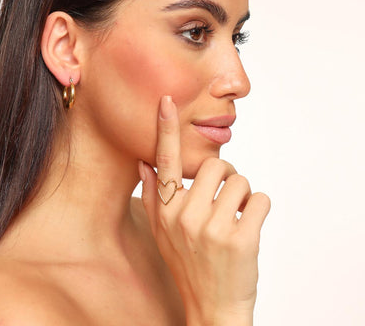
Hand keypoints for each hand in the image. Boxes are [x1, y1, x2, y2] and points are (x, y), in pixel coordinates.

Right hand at [138, 96, 270, 325]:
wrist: (213, 308)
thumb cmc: (188, 265)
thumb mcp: (161, 233)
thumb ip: (154, 196)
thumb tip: (145, 163)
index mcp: (167, 211)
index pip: (165, 161)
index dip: (166, 128)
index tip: (167, 101)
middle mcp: (186, 216)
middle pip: (216, 165)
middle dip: (226, 176)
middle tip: (226, 196)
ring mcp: (213, 229)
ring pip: (241, 181)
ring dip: (244, 195)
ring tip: (236, 215)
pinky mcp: (242, 240)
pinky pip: (261, 200)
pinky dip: (261, 208)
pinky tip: (250, 226)